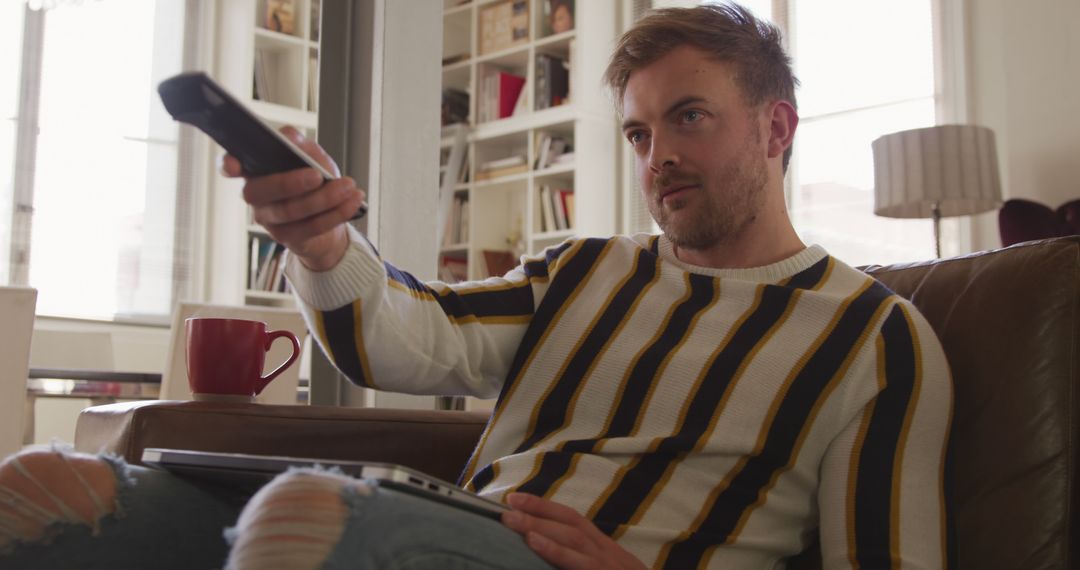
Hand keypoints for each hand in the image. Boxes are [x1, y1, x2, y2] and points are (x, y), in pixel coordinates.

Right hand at [221, 126, 365, 270]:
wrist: (329, 216)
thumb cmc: (314, 180)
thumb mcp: (311, 156)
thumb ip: (299, 144)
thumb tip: (289, 137)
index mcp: (255, 169)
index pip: (229, 166)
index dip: (227, 164)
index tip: (234, 164)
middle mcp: (256, 195)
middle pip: (262, 191)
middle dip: (290, 183)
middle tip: (317, 175)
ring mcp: (269, 219)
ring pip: (290, 211)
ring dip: (324, 198)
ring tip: (348, 187)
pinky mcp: (288, 237)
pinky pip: (310, 227)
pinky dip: (336, 213)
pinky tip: (352, 201)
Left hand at [502, 492, 646, 569]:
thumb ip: (584, 562)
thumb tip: (549, 550)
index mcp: (607, 551)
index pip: (575, 521)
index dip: (546, 507)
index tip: (517, 500)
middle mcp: (610, 555)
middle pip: (571, 525)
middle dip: (538, 512)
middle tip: (507, 506)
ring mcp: (609, 566)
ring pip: (573, 539)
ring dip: (540, 526)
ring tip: (511, 520)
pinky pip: (580, 564)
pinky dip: (556, 552)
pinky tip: (535, 543)